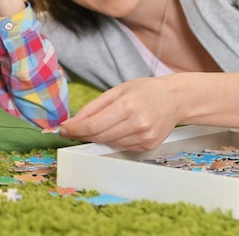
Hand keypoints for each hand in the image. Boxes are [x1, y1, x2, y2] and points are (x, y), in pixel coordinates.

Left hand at [59, 77, 180, 150]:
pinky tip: (118, 128)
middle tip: (71, 130)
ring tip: (98, 125)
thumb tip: (72, 122)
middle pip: (99, 136)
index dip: (75, 130)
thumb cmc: (145, 91)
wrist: (175, 99)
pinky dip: (114, 139)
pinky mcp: (148, 146)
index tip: (63, 130)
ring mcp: (144, 137)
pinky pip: (122, 146)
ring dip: (98, 137)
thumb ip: (93, 107)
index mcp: (127, 106)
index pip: (93, 125)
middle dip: (82, 134)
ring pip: (109, 143)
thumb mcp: (116, 91)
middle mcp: (137, 124)